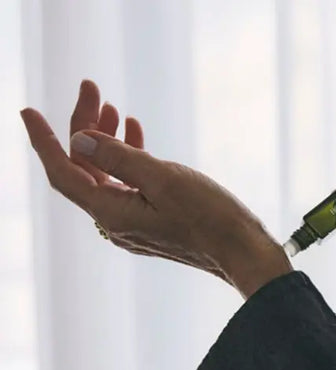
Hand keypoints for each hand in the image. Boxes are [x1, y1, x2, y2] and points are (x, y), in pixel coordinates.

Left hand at [20, 80, 290, 298]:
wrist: (244, 252)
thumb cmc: (211, 217)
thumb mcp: (164, 179)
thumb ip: (119, 157)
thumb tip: (79, 140)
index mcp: (111, 213)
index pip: (63, 172)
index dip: (44, 140)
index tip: (29, 110)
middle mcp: (114, 222)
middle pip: (84, 169)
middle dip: (84, 127)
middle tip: (93, 89)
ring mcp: (133, 223)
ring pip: (105, 176)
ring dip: (105, 140)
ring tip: (112, 108)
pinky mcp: (151, 221)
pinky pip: (126, 185)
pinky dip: (127, 158)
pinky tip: (135, 135)